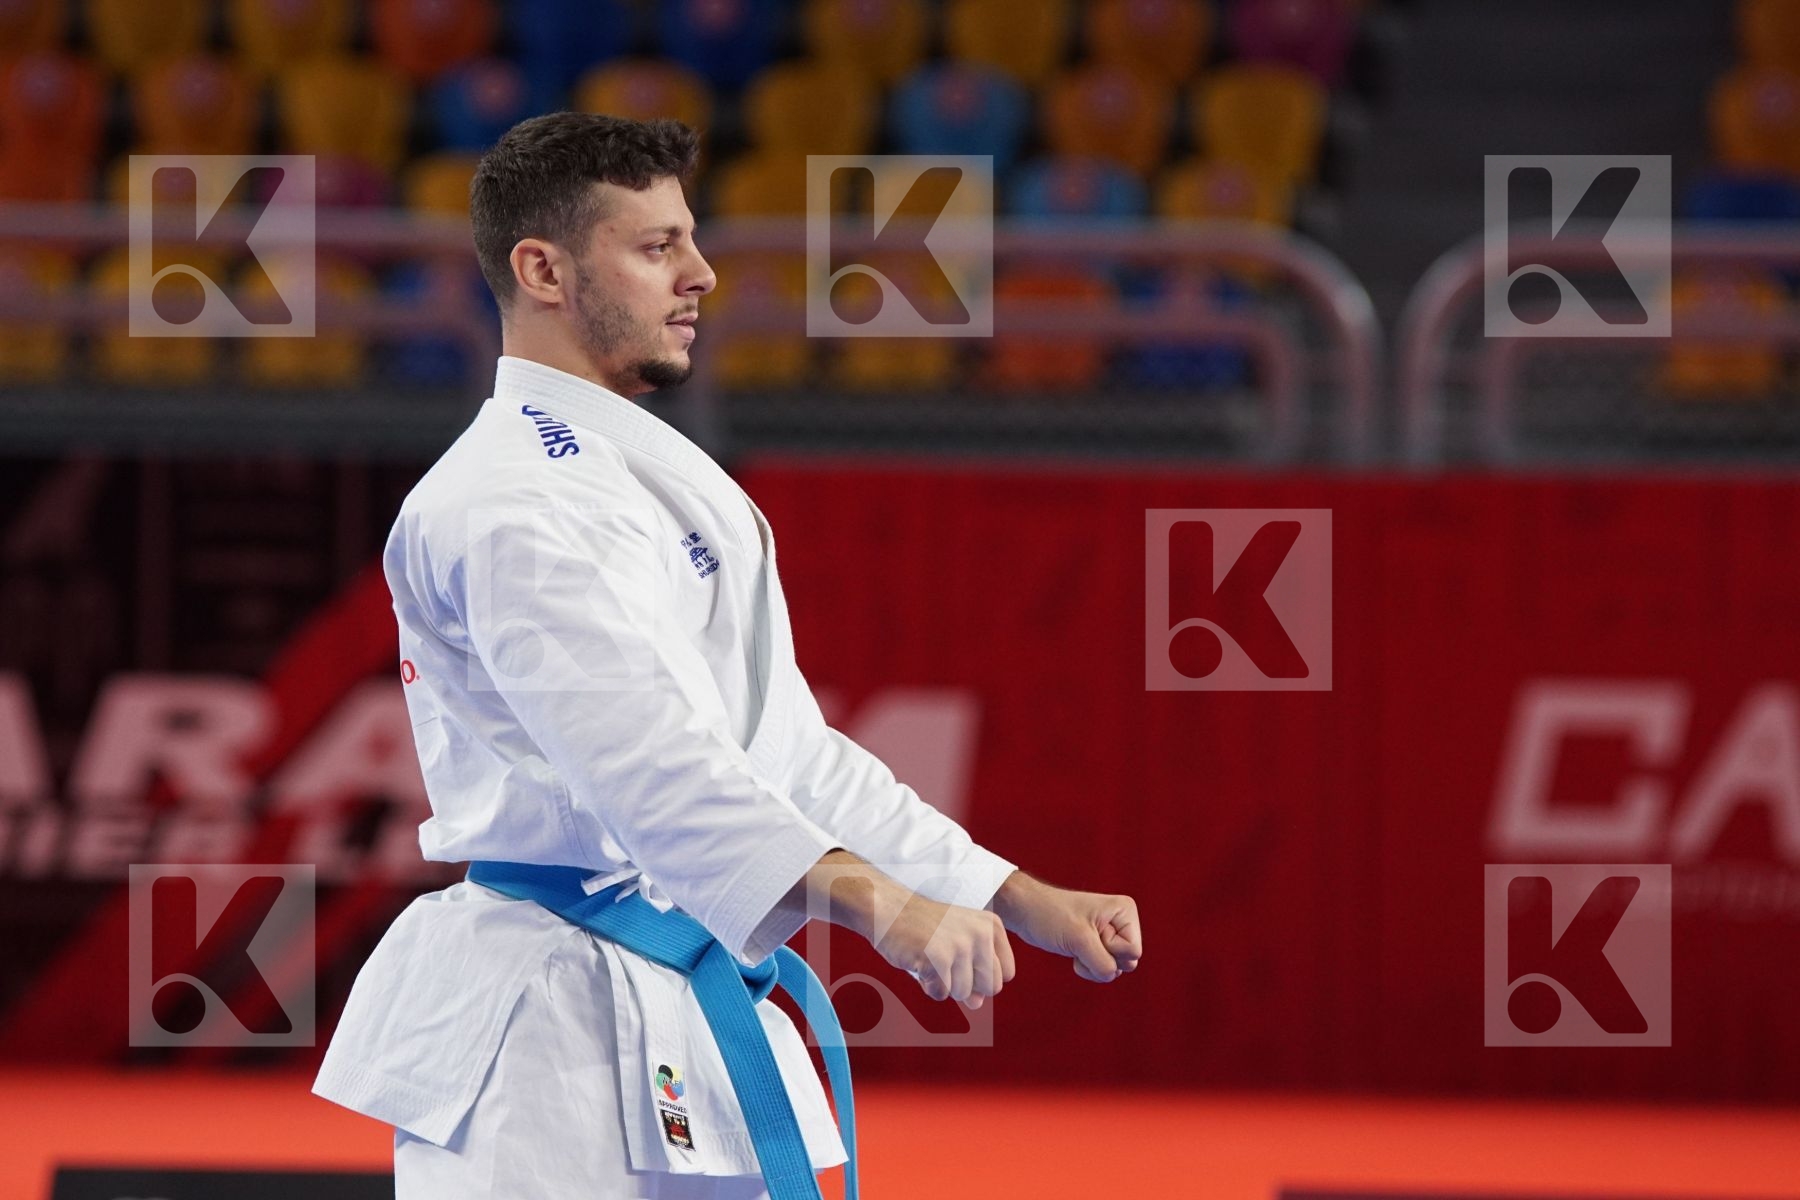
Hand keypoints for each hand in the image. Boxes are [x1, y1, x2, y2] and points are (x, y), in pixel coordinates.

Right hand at [867, 889, 1015, 1009]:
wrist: (888, 909)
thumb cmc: (924, 928)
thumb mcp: (958, 943)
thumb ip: (975, 973)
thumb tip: (977, 1004)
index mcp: (991, 926)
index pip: (1005, 974)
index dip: (982, 976)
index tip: (962, 957)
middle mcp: (980, 934)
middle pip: (989, 988)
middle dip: (966, 984)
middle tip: (945, 959)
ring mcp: (959, 946)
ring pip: (964, 994)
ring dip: (944, 983)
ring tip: (930, 956)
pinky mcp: (937, 959)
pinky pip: (941, 994)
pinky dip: (928, 986)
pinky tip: (919, 962)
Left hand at [993, 874, 1141, 982]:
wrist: (1026, 910)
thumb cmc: (1050, 916)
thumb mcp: (1079, 940)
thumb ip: (1103, 963)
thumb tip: (1111, 975)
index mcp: (1125, 911)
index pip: (1133, 952)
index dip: (1109, 949)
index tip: (1089, 932)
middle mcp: (1121, 922)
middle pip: (1127, 962)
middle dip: (1100, 960)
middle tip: (1080, 941)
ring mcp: (1110, 934)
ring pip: (1114, 969)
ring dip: (1091, 965)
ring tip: (1075, 946)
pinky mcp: (1097, 945)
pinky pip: (1102, 969)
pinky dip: (1086, 967)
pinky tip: (1073, 952)